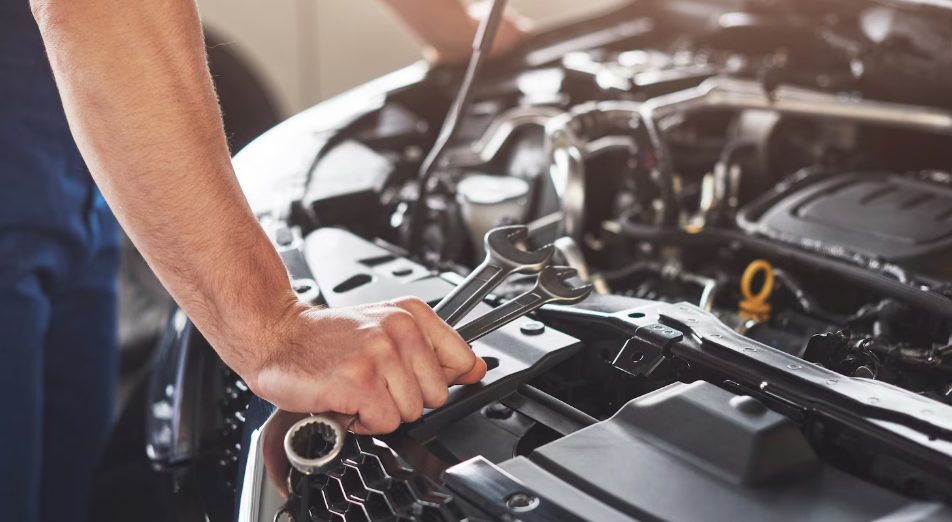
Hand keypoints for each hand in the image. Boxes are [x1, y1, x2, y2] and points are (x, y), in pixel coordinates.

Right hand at [245, 297, 487, 433]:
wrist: (277, 336)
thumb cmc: (327, 338)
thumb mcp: (387, 330)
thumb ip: (436, 350)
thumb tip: (477, 368)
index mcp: (411, 314)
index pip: (462, 361)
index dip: (436, 380)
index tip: (411, 376)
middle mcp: (399, 329)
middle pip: (437, 395)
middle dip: (404, 399)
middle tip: (373, 382)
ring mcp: (380, 354)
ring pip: (411, 412)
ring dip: (380, 411)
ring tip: (356, 389)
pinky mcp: (360, 381)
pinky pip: (385, 423)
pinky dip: (362, 422)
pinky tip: (345, 400)